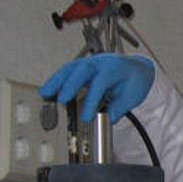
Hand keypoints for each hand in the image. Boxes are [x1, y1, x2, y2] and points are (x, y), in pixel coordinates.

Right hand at [39, 54, 154, 122]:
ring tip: (44, 94)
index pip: (100, 84)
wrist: (138, 67)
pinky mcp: (82, 65)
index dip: (91, 101)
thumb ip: (119, 108)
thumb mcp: (133, 96)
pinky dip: (57, 79)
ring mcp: (90, 61)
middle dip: (69, 85)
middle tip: (60, 100)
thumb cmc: (136, 80)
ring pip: (70, 68)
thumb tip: (107, 119)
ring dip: (56, 80)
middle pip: (82, 70)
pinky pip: (67, 70)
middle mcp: (101, 62)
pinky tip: (48, 90)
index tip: (86, 116)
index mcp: (115, 68)